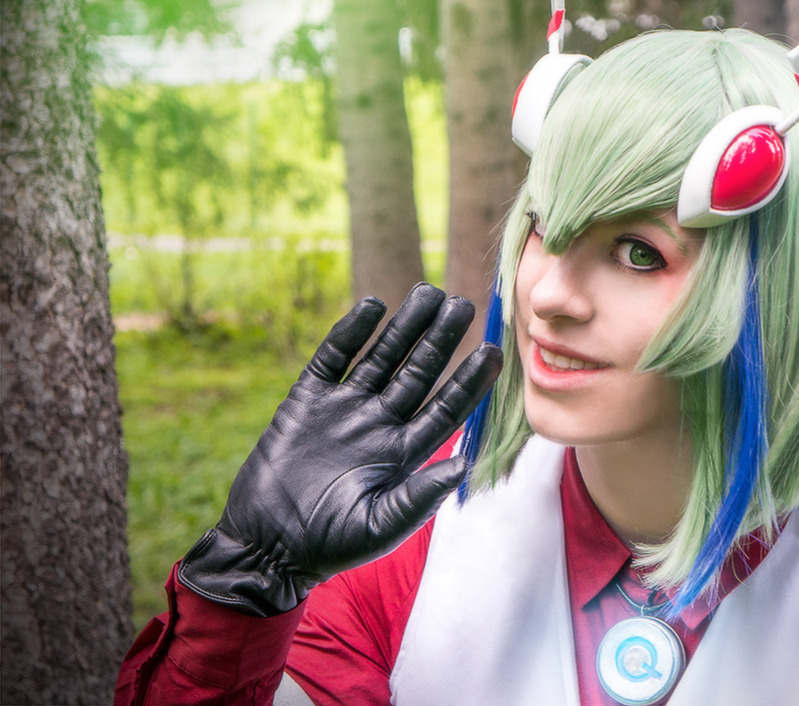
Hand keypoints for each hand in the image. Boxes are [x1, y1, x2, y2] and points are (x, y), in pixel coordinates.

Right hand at [178, 283, 502, 615]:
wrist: (266, 546)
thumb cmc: (328, 545)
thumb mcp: (379, 526)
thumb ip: (420, 496)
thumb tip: (463, 464)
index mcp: (404, 453)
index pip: (446, 408)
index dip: (470, 380)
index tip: (494, 352)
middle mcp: (380, 424)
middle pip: (419, 372)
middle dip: (441, 338)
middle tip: (463, 304)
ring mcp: (343, 409)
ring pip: (382, 357)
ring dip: (404, 326)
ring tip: (428, 292)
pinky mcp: (306, 401)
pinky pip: (332, 358)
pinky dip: (350, 332)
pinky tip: (372, 306)